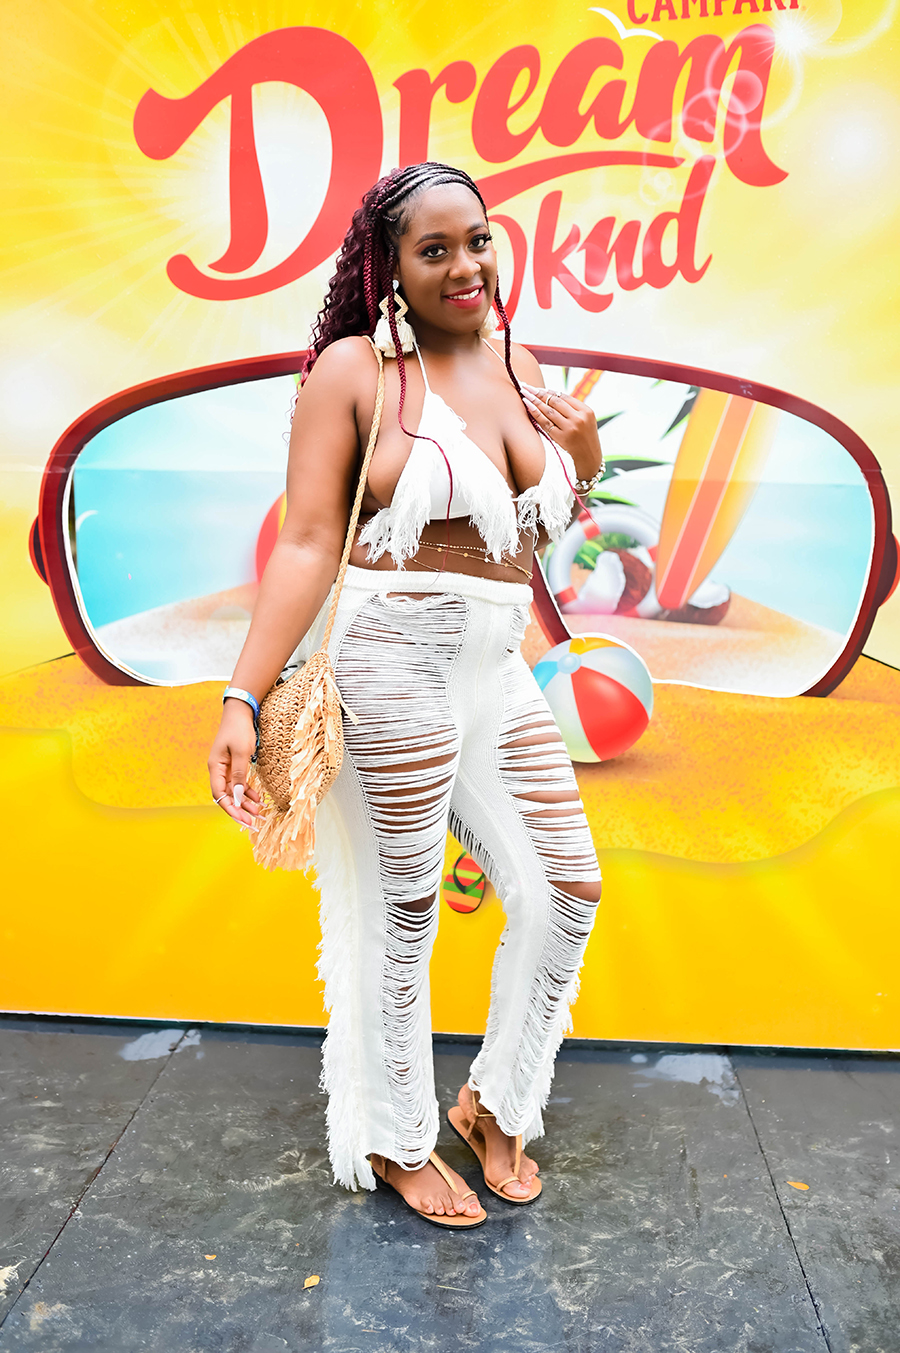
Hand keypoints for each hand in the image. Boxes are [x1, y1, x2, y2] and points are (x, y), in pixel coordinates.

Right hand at [208, 701, 261, 828]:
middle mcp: (219, 770)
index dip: (231, 809)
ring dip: (245, 802)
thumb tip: (238, 796)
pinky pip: (240, 783)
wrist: (241, 711)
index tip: (243, 820)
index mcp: (215, 767)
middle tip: (253, 822)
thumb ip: (240, 774)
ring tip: (259, 813)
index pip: (219, 795)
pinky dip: (248, 791)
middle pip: (226, 796)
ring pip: (234, 791)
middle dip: (239, 810)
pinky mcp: (235, 764)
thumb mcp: (242, 752)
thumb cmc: (239, 729)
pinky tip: (258, 799)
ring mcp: (226, 768)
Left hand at [520, 383, 602, 479]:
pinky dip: (535, 412)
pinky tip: (527, 405)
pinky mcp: (561, 438)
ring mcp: (570, 428)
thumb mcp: (586, 422)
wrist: (590, 462)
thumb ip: (573, 411)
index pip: (564, 397)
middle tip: (526, 386)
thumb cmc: (585, 441)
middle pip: (555, 401)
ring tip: (524, 392)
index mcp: (587, 411)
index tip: (537, 388)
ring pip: (549, 409)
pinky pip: (545, 422)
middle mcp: (579, 418)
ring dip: (534, 399)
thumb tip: (550, 398)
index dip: (548, 391)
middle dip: (539, 392)